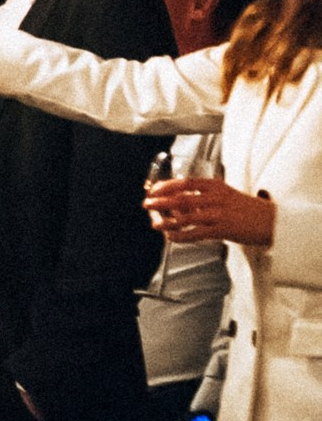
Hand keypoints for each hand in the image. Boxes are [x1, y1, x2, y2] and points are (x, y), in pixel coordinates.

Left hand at [144, 176, 276, 248]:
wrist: (271, 221)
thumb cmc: (247, 209)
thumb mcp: (226, 195)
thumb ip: (205, 198)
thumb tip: (180, 204)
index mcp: (216, 186)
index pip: (186, 182)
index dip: (167, 186)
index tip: (154, 189)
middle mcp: (215, 198)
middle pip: (181, 198)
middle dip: (161, 201)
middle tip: (148, 203)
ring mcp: (218, 214)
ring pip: (186, 217)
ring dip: (167, 221)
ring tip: (156, 224)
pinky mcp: (222, 229)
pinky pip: (196, 233)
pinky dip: (181, 236)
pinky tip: (172, 237)